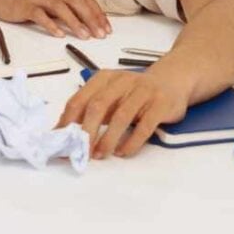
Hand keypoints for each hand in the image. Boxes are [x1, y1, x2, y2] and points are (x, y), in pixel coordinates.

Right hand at [0, 0, 110, 38]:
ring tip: (84, 36)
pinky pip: (39, 14)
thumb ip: (65, 9)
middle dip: (91, 19)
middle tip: (100, 34)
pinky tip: (58, 34)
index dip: (97, 13)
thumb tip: (86, 21)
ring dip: (74, 22)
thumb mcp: (49, 3)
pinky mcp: (25, 6)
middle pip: (76, 3)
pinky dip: (50, 24)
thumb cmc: (27, 2)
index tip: (106, 28)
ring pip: (60, 8)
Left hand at [56, 69, 189, 158]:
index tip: (61, 140)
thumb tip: (61, 130)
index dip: (68, 120)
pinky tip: (123, 152)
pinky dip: (132, 141)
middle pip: (98, 106)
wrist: (172, 81)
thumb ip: (89, 109)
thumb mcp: (110, 95)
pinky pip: (145, 125)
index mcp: (104, 78)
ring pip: (121, 116)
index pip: (80, 98)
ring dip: (108, 139)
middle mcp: (123, 81)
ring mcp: (143, 91)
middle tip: (80, 151)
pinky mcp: (161, 104)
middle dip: (87, 131)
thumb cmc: (133, 93)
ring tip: (99, 155)